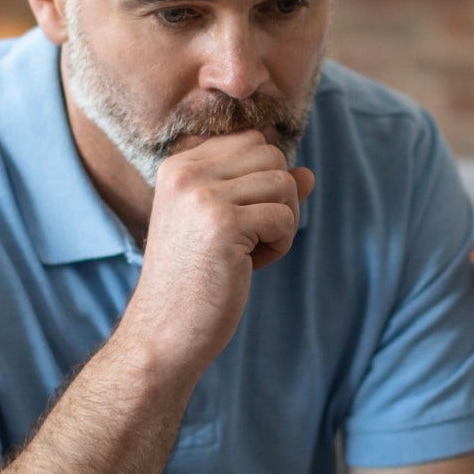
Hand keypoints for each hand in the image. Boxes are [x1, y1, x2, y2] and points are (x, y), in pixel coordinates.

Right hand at [123, 131, 314, 372]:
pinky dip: (280, 245)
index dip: (261, 182)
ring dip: (282, 222)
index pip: (251, 141)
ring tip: (251, 252)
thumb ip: (262, 192)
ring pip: (284, 183)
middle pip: (271, 156)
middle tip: (252, 238)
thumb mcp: (226, 225)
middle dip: (278, 198)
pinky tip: (250, 266)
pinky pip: (284, 217)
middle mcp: (186, 172)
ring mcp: (203, 195)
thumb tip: (309, 174)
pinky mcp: (224, 223)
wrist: (164, 332)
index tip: (238, 221)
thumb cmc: (196, 280)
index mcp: (179, 165)